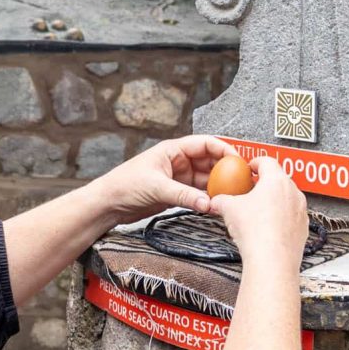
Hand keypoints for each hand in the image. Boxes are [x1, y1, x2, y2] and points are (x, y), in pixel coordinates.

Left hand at [98, 135, 238, 223]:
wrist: (108, 204)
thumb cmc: (124, 185)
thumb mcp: (156, 187)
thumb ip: (184, 195)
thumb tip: (208, 203)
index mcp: (174, 150)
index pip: (206, 144)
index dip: (224, 150)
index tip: (239, 160)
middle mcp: (178, 162)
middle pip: (209, 162)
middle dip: (225, 170)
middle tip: (240, 181)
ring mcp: (178, 178)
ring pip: (205, 180)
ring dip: (217, 187)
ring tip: (231, 196)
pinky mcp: (175, 194)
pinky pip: (197, 194)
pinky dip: (206, 199)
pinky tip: (215, 205)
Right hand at [210, 157, 308, 267]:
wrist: (272, 260)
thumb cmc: (256, 232)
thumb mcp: (229, 209)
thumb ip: (221, 200)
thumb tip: (217, 201)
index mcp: (276, 180)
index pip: (267, 161)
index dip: (256, 162)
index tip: (251, 167)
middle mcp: (293, 192)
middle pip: (278, 179)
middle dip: (264, 184)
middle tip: (252, 190)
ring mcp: (301, 210)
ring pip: (287, 198)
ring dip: (274, 202)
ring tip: (258, 212)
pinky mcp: (303, 228)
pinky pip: (292, 217)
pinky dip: (281, 218)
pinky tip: (268, 228)